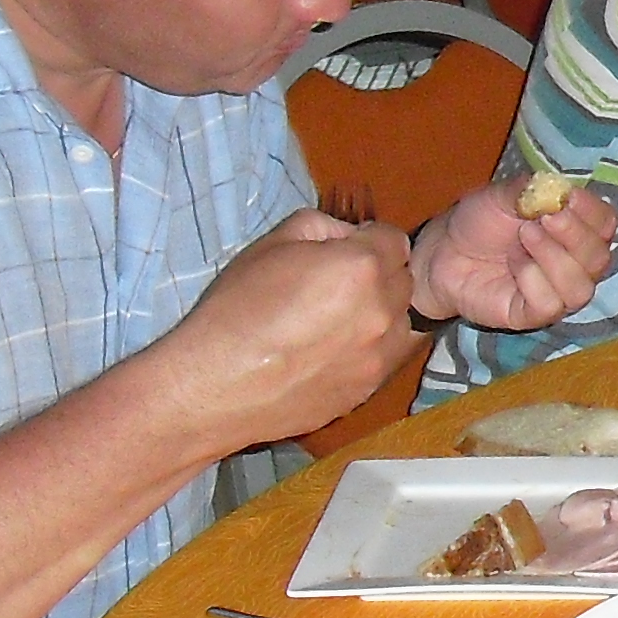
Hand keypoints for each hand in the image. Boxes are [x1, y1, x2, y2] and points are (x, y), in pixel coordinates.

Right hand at [163, 210, 416, 449]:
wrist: (215, 383)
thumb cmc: (237, 307)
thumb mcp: (272, 243)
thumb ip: (323, 227)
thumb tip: (349, 235)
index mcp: (362, 267)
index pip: (395, 240)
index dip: (369, 241)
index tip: (344, 252)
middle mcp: (382, 310)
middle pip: (402, 280)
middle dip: (378, 276)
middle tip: (336, 286)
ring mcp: (379, 356)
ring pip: (400, 322)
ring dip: (379, 315)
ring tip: (335, 322)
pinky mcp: (368, 390)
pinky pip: (384, 359)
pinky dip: (368, 350)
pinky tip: (330, 354)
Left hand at [412, 179, 616, 331]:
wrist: (442, 251)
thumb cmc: (479, 223)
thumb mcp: (504, 196)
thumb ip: (531, 190)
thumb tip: (558, 189)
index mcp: (575, 231)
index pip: (606, 225)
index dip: (592, 212)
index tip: (568, 197)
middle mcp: (574, 264)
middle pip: (599, 258)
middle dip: (574, 235)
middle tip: (543, 218)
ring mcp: (556, 293)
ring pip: (580, 288)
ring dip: (554, 258)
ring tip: (524, 236)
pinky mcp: (532, 315)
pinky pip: (550, 305)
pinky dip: (534, 280)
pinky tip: (513, 265)